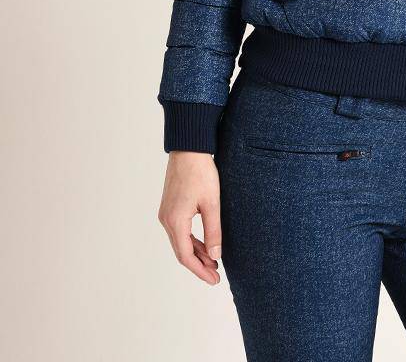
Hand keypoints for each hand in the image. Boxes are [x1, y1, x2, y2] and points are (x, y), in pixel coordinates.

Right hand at [158, 151, 222, 284]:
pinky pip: (180, 230)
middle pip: (182, 251)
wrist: (188, 149)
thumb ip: (213, 231)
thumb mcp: (212, 203)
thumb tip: (215, 256)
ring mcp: (166, 213)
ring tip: (213, 262)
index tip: (214, 280)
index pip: (186, 256)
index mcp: (175, 221)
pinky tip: (204, 244)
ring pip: (181, 241)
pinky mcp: (170, 206)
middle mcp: (166, 220)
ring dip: (196, 252)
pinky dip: (192, 240)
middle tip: (216, 275)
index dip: (200, 271)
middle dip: (199, 265)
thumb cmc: (201, 173)